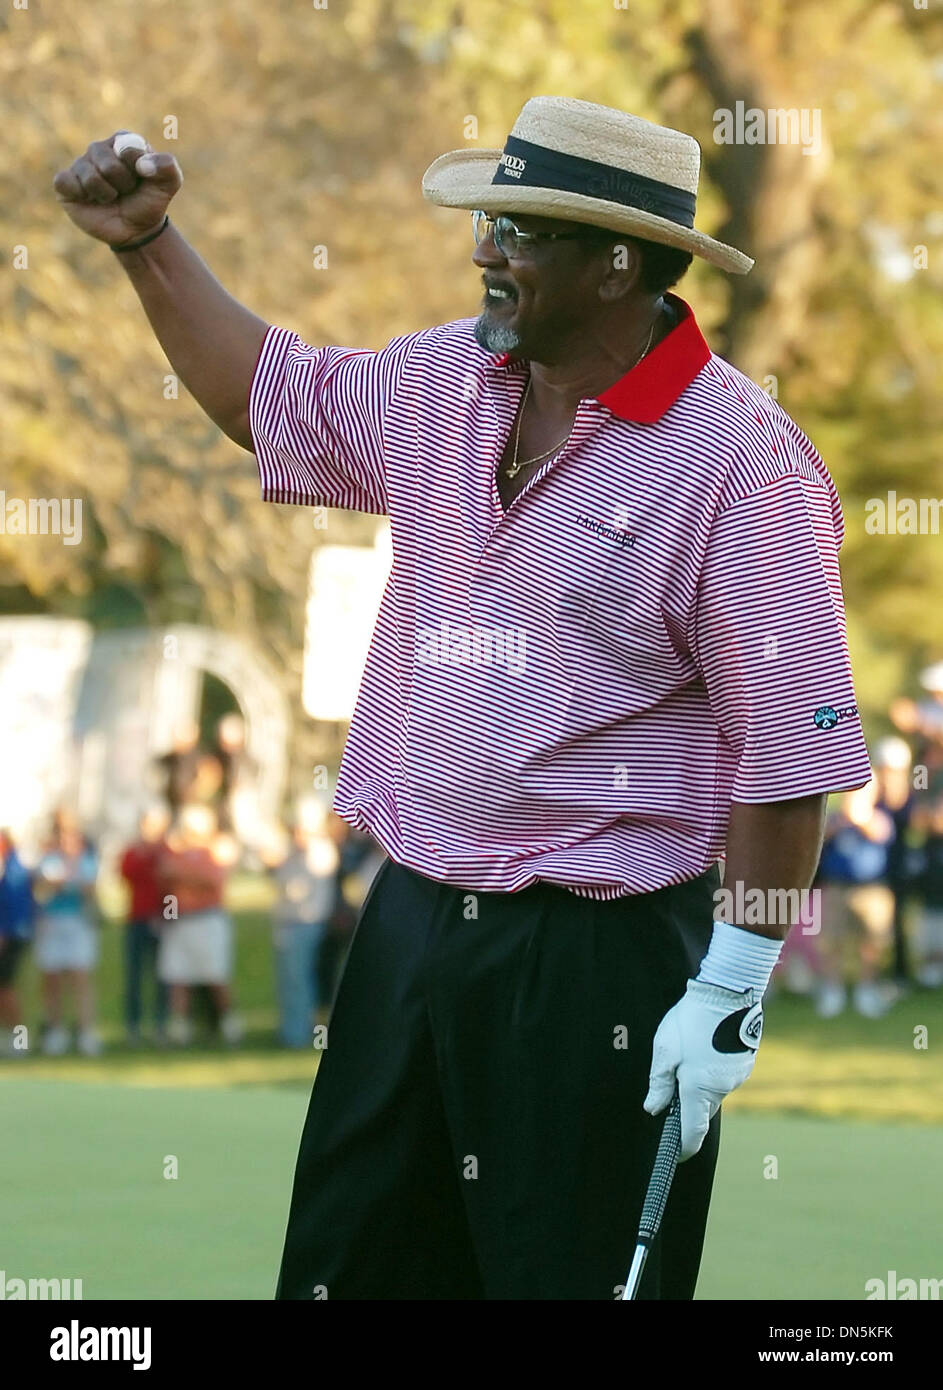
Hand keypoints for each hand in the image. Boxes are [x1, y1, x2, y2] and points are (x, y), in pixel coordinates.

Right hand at [53, 131, 182, 247]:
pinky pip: (65, 182)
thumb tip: (143, 164)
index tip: (142, 178)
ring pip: (90, 177)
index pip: (127, 148)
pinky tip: (89, 199)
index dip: (138, 169)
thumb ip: (167, 166)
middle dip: (123, 185)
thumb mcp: (169, 183)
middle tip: (126, 191)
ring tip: (111, 197)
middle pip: (108, 165)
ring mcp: (80, 165)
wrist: (136, 230)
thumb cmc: (149, 202)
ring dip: (106, 194)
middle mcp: (99, 149)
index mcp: (122, 141)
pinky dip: (80, 195)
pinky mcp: (65, 182)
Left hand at [644, 979, 762, 1160]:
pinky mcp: (746, 1063)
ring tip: (688, 1053)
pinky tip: (705, 1046)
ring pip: (714, 1092)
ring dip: (700, 1084)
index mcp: (698, 1089)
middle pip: (702, 1110)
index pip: (692, 1132)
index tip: (676, 1155)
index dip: (683, 1147)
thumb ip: (659, 1083)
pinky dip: (713, 1071)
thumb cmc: (691, 1019)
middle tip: (673, 1082)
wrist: (727, 992)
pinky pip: (725, 1077)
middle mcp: (722, 1088)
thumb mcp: (664, 1050)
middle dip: (688, 1106)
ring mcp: (737, 1077)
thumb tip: (654, 1108)